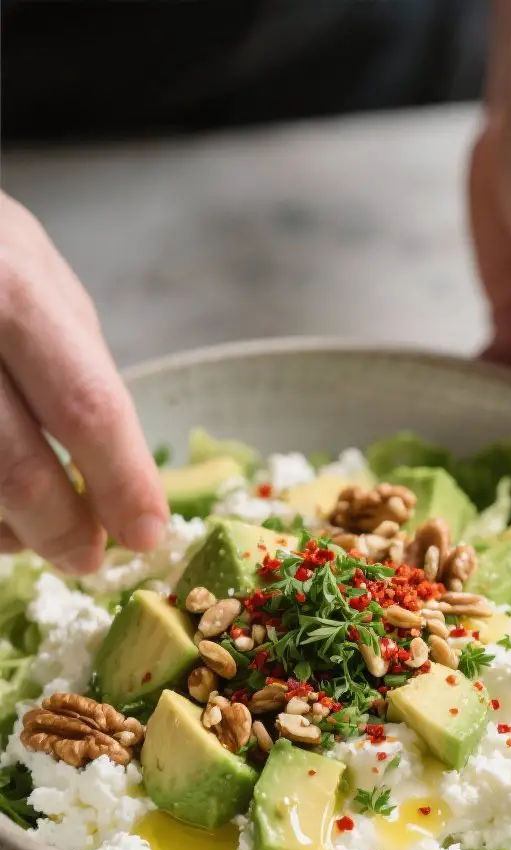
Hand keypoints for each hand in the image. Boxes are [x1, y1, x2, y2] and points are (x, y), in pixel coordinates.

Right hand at [0, 194, 167, 571]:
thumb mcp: (37, 279)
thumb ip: (80, 368)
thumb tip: (123, 479)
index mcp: (10, 290)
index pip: (85, 408)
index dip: (123, 483)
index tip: (146, 532)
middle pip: (16, 471)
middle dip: (61, 529)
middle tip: (86, 556)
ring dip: (11, 532)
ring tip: (34, 529)